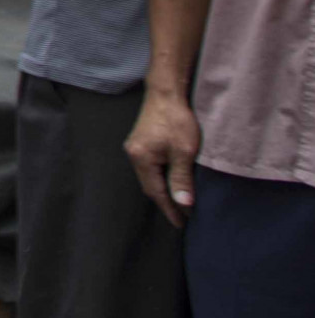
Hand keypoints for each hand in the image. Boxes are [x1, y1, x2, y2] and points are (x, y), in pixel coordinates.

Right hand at [126, 87, 201, 228]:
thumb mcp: (184, 152)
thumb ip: (182, 179)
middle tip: (183, 217)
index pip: (156, 192)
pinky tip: (170, 181)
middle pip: (149, 186)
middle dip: (165, 202)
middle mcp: (133, 155)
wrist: (166, 93)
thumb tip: (184, 204)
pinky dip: (160, 178)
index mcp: (141, 159)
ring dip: (163, 190)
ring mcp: (135, 147)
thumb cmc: (177, 121)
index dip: (170, 209)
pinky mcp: (140, 142)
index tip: (182, 224)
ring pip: (149, 177)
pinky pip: (149, 167)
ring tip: (179, 202)